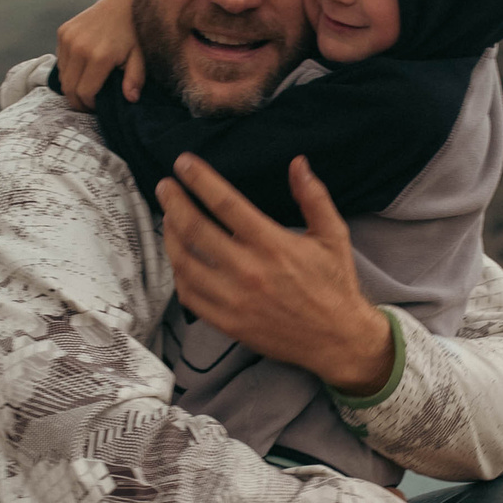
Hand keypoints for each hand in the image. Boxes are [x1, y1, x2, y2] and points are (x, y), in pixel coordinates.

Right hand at [57, 0, 142, 108]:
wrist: (121, 4)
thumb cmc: (134, 33)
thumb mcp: (140, 57)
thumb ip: (135, 79)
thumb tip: (131, 99)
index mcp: (99, 56)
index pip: (84, 93)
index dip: (90, 105)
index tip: (99, 106)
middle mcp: (79, 47)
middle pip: (69, 88)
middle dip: (78, 101)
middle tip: (89, 103)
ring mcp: (68, 38)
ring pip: (62, 76)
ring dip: (72, 86)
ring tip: (87, 86)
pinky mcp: (63, 32)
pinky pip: (60, 61)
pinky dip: (69, 70)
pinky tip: (83, 69)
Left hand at [156, 154, 394, 393]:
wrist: (338, 339)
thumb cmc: (334, 285)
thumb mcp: (333, 235)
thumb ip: (313, 197)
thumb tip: (298, 163)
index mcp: (273, 245)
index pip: (225, 204)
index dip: (200, 180)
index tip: (183, 164)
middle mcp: (249, 271)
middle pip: (196, 230)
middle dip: (174, 203)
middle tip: (164, 186)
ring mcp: (235, 299)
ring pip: (186, 263)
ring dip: (170, 237)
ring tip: (168, 218)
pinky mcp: (228, 323)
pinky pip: (190, 297)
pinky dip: (178, 275)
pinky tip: (179, 259)